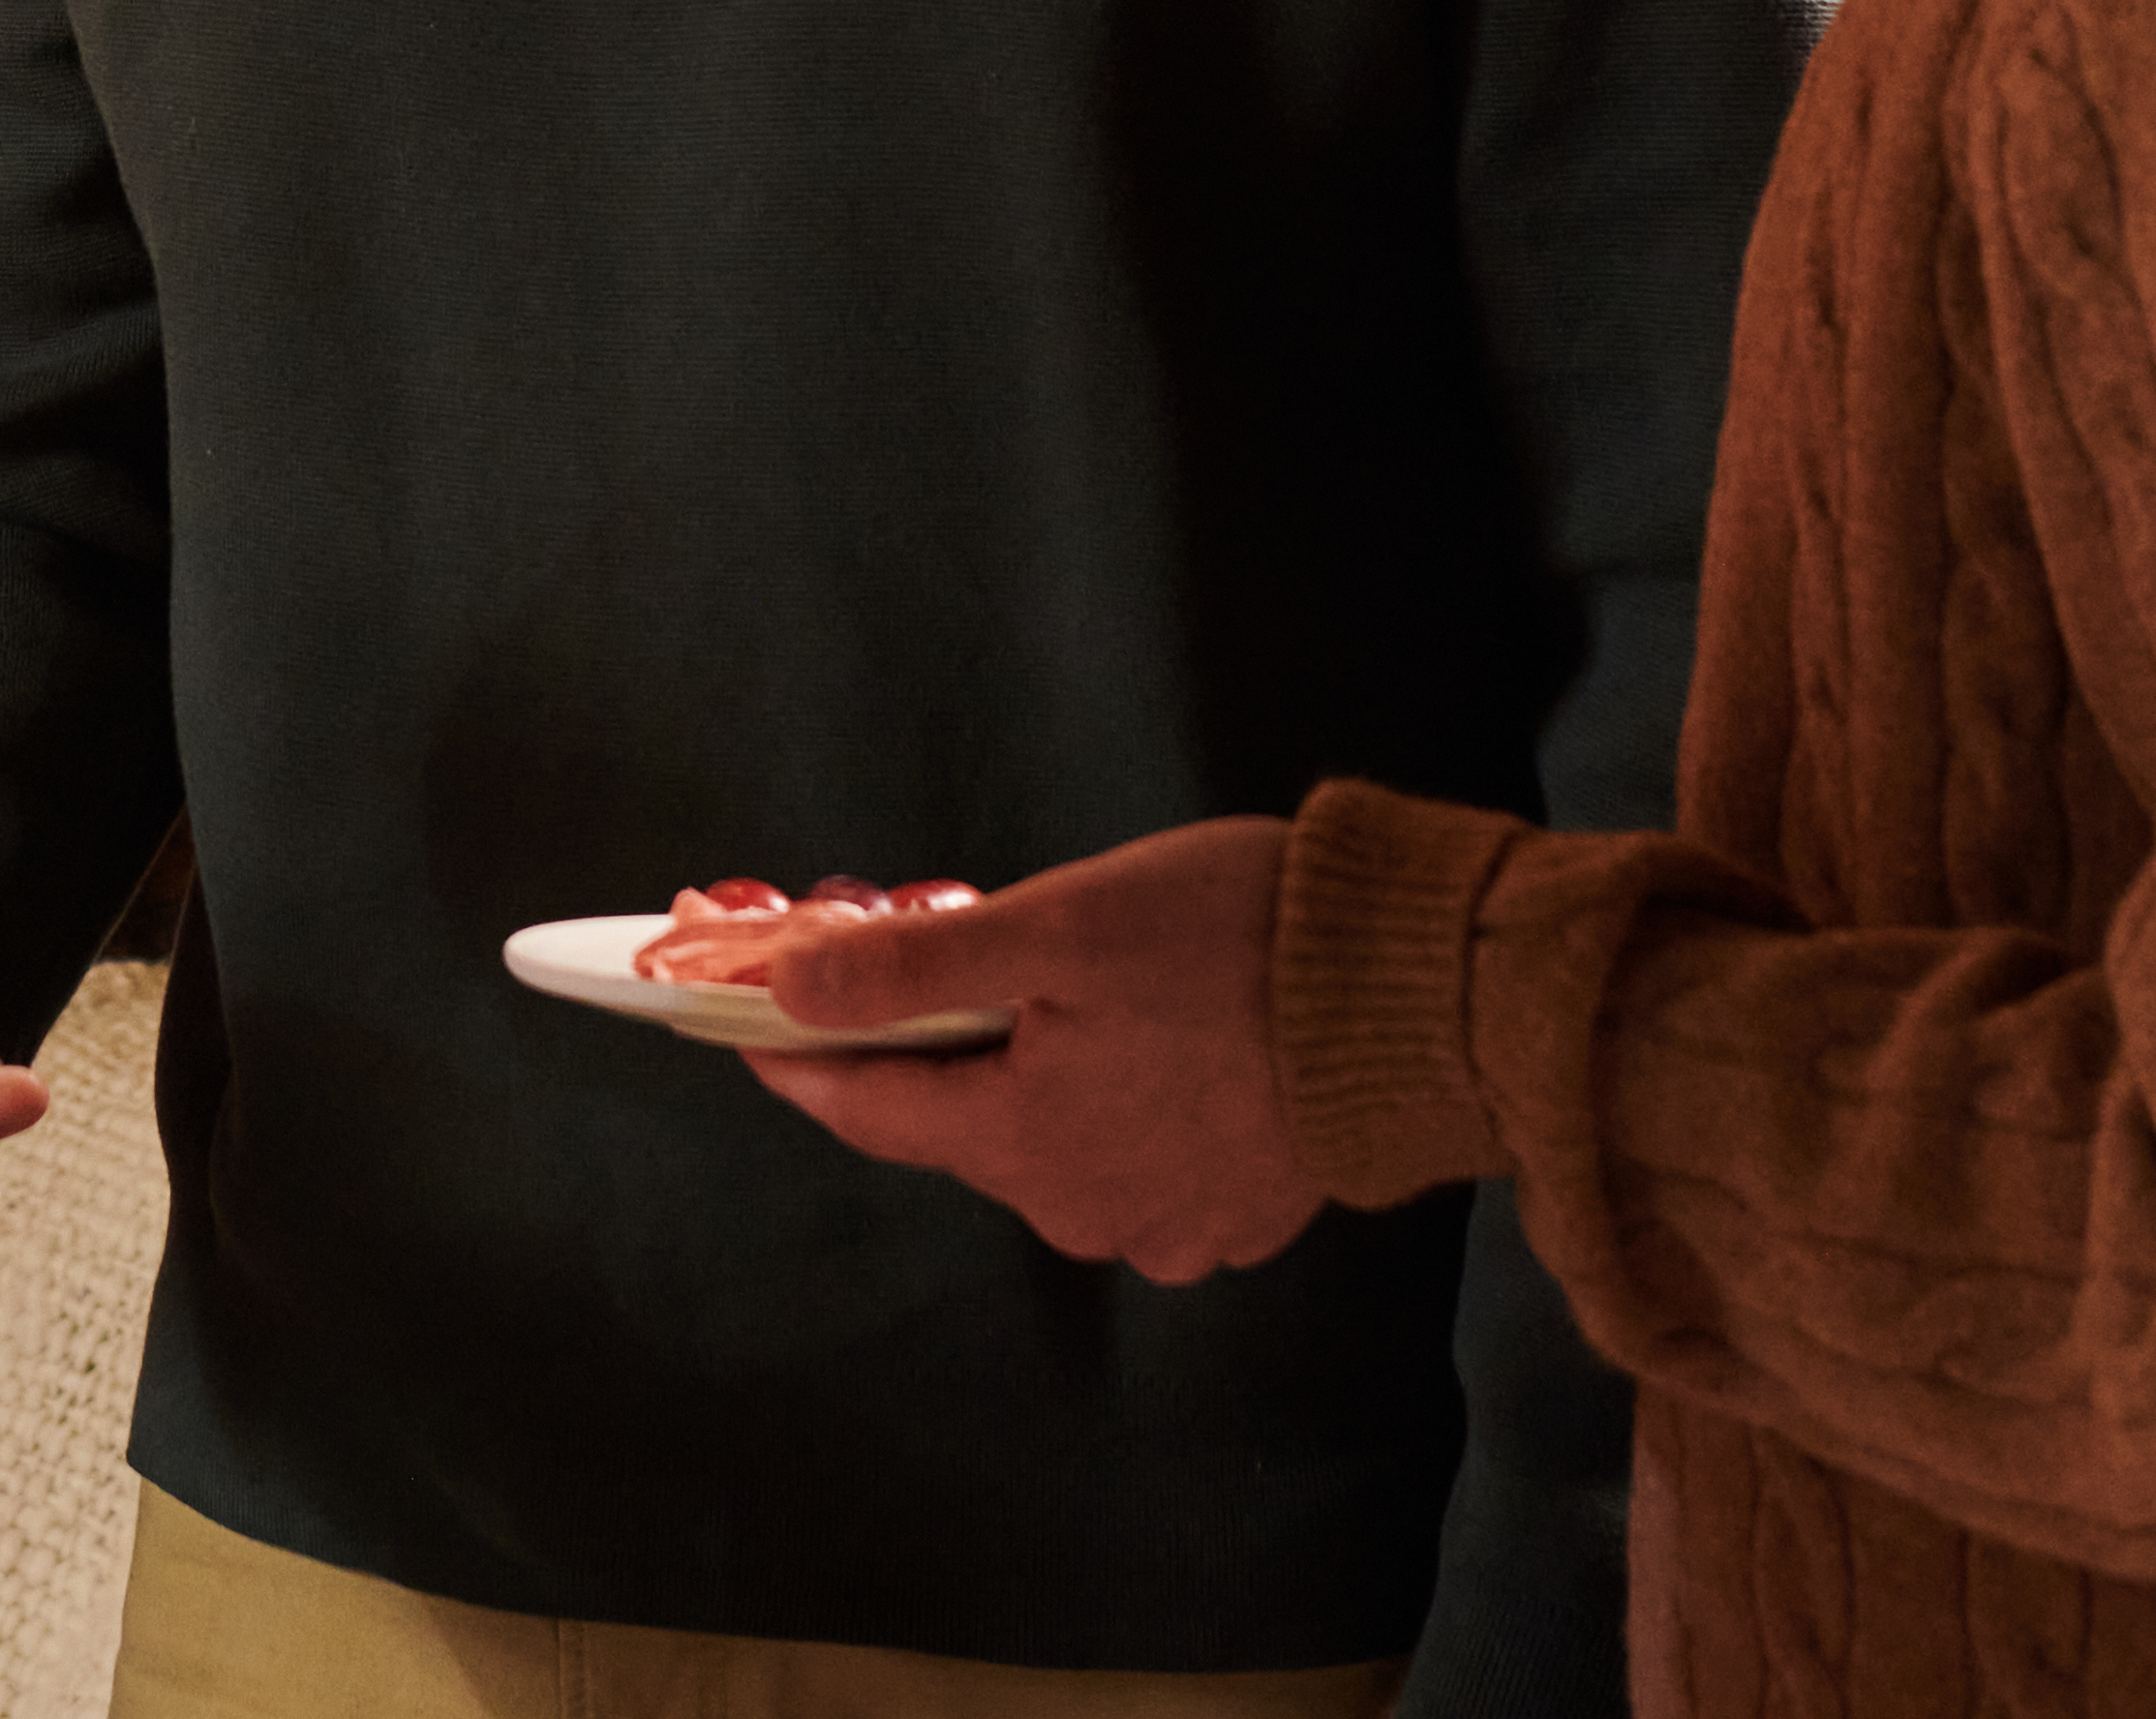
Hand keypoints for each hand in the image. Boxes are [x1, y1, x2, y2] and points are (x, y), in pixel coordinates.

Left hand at [741, 816, 1324, 1283]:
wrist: (1416, 998)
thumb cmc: (1238, 944)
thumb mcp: (1057, 929)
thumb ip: (913, 970)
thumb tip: (789, 990)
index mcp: (1026, 1145)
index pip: (869, 1110)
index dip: (797, 1059)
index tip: (739, 1023)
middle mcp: (1085, 1210)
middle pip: (961, 1125)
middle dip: (929, 1049)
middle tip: (916, 964)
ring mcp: (1168, 1226)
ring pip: (1048, 1142)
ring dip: (1029, 1074)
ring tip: (1054, 990)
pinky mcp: (1237, 1215)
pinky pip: (1134, 1161)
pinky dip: (1115, 1104)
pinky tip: (1144, 1042)